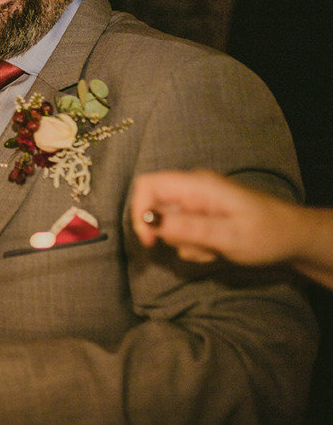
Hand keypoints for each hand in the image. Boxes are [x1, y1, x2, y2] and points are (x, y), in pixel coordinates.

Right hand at [131, 170, 299, 264]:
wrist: (294, 240)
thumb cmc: (266, 234)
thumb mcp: (228, 235)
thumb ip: (188, 227)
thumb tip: (150, 221)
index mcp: (197, 185)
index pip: (148, 185)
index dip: (140, 210)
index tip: (149, 240)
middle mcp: (192, 190)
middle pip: (156, 207)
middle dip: (169, 233)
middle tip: (198, 247)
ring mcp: (196, 203)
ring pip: (167, 224)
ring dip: (184, 243)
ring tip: (214, 249)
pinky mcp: (200, 216)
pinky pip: (181, 232)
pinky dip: (193, 246)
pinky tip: (216, 249)